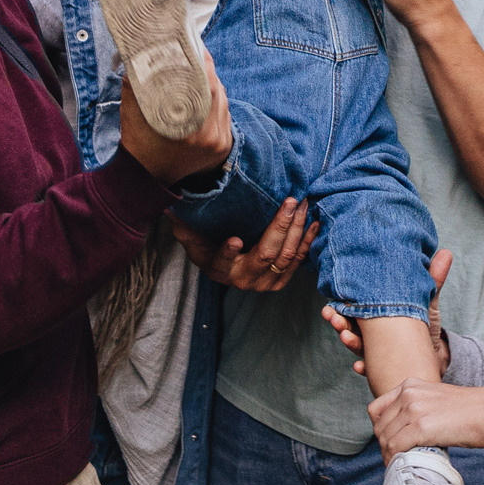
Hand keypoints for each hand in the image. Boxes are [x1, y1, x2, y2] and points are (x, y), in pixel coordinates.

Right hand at [117, 50, 232, 184]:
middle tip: (197, 55)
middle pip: (217, 90)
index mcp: (188, 128)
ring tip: (201, 73)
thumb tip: (142, 50)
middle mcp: (209, 137)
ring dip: (214, 86)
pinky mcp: (223, 147)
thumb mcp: (132, 107)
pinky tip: (207, 95)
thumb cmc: (137, 139)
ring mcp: (219, 143)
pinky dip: (217, 103)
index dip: (202, 61)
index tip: (195, 47)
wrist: (145, 175)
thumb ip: (138, 78)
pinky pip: (225, 116)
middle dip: (207, 71)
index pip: (205, 84)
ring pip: (223, 101)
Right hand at [170, 198, 317, 292]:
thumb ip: (182, 222)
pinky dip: (307, 241)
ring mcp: (263, 283)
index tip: (234, 240)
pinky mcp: (279, 280)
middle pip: (265, 255)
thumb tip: (170, 207)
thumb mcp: (190, 232)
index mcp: (218, 268)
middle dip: (280, 226)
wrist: (224, 261)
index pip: (222, 261)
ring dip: (297, 230)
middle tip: (289, 201)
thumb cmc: (207, 241)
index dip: (228, 253)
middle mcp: (242, 279)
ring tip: (302, 205)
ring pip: (286, 258)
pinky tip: (312, 222)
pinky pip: (298, 262)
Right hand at [323, 249, 452, 377]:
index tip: (331, 303)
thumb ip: (431, 280)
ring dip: (349, 342)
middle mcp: (372, 332)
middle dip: (339, 323)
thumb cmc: (425, 326)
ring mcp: (376, 350)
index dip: (341, 306)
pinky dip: (365, 368)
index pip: (354, 308)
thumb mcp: (427, 302)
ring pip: (357, 346)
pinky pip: (372, 369)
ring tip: (346, 337)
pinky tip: (360, 366)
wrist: (437, 354)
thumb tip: (446, 252)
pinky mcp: (385, 367)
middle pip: (350, 326)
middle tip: (334, 318)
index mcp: (377, 314)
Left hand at [369, 378, 483, 453]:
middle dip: (383, 445)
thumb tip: (404, 431)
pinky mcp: (421, 427)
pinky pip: (395, 447)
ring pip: (385, 438)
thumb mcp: (436, 398)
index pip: (376, 409)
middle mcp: (408, 394)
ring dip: (388, 455)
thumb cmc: (471, 410)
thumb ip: (417, 408)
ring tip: (398, 463)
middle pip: (379, 426)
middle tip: (394, 458)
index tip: (389, 441)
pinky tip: (401, 465)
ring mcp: (414, 410)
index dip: (380, 429)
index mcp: (410, 385)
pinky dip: (394, 460)